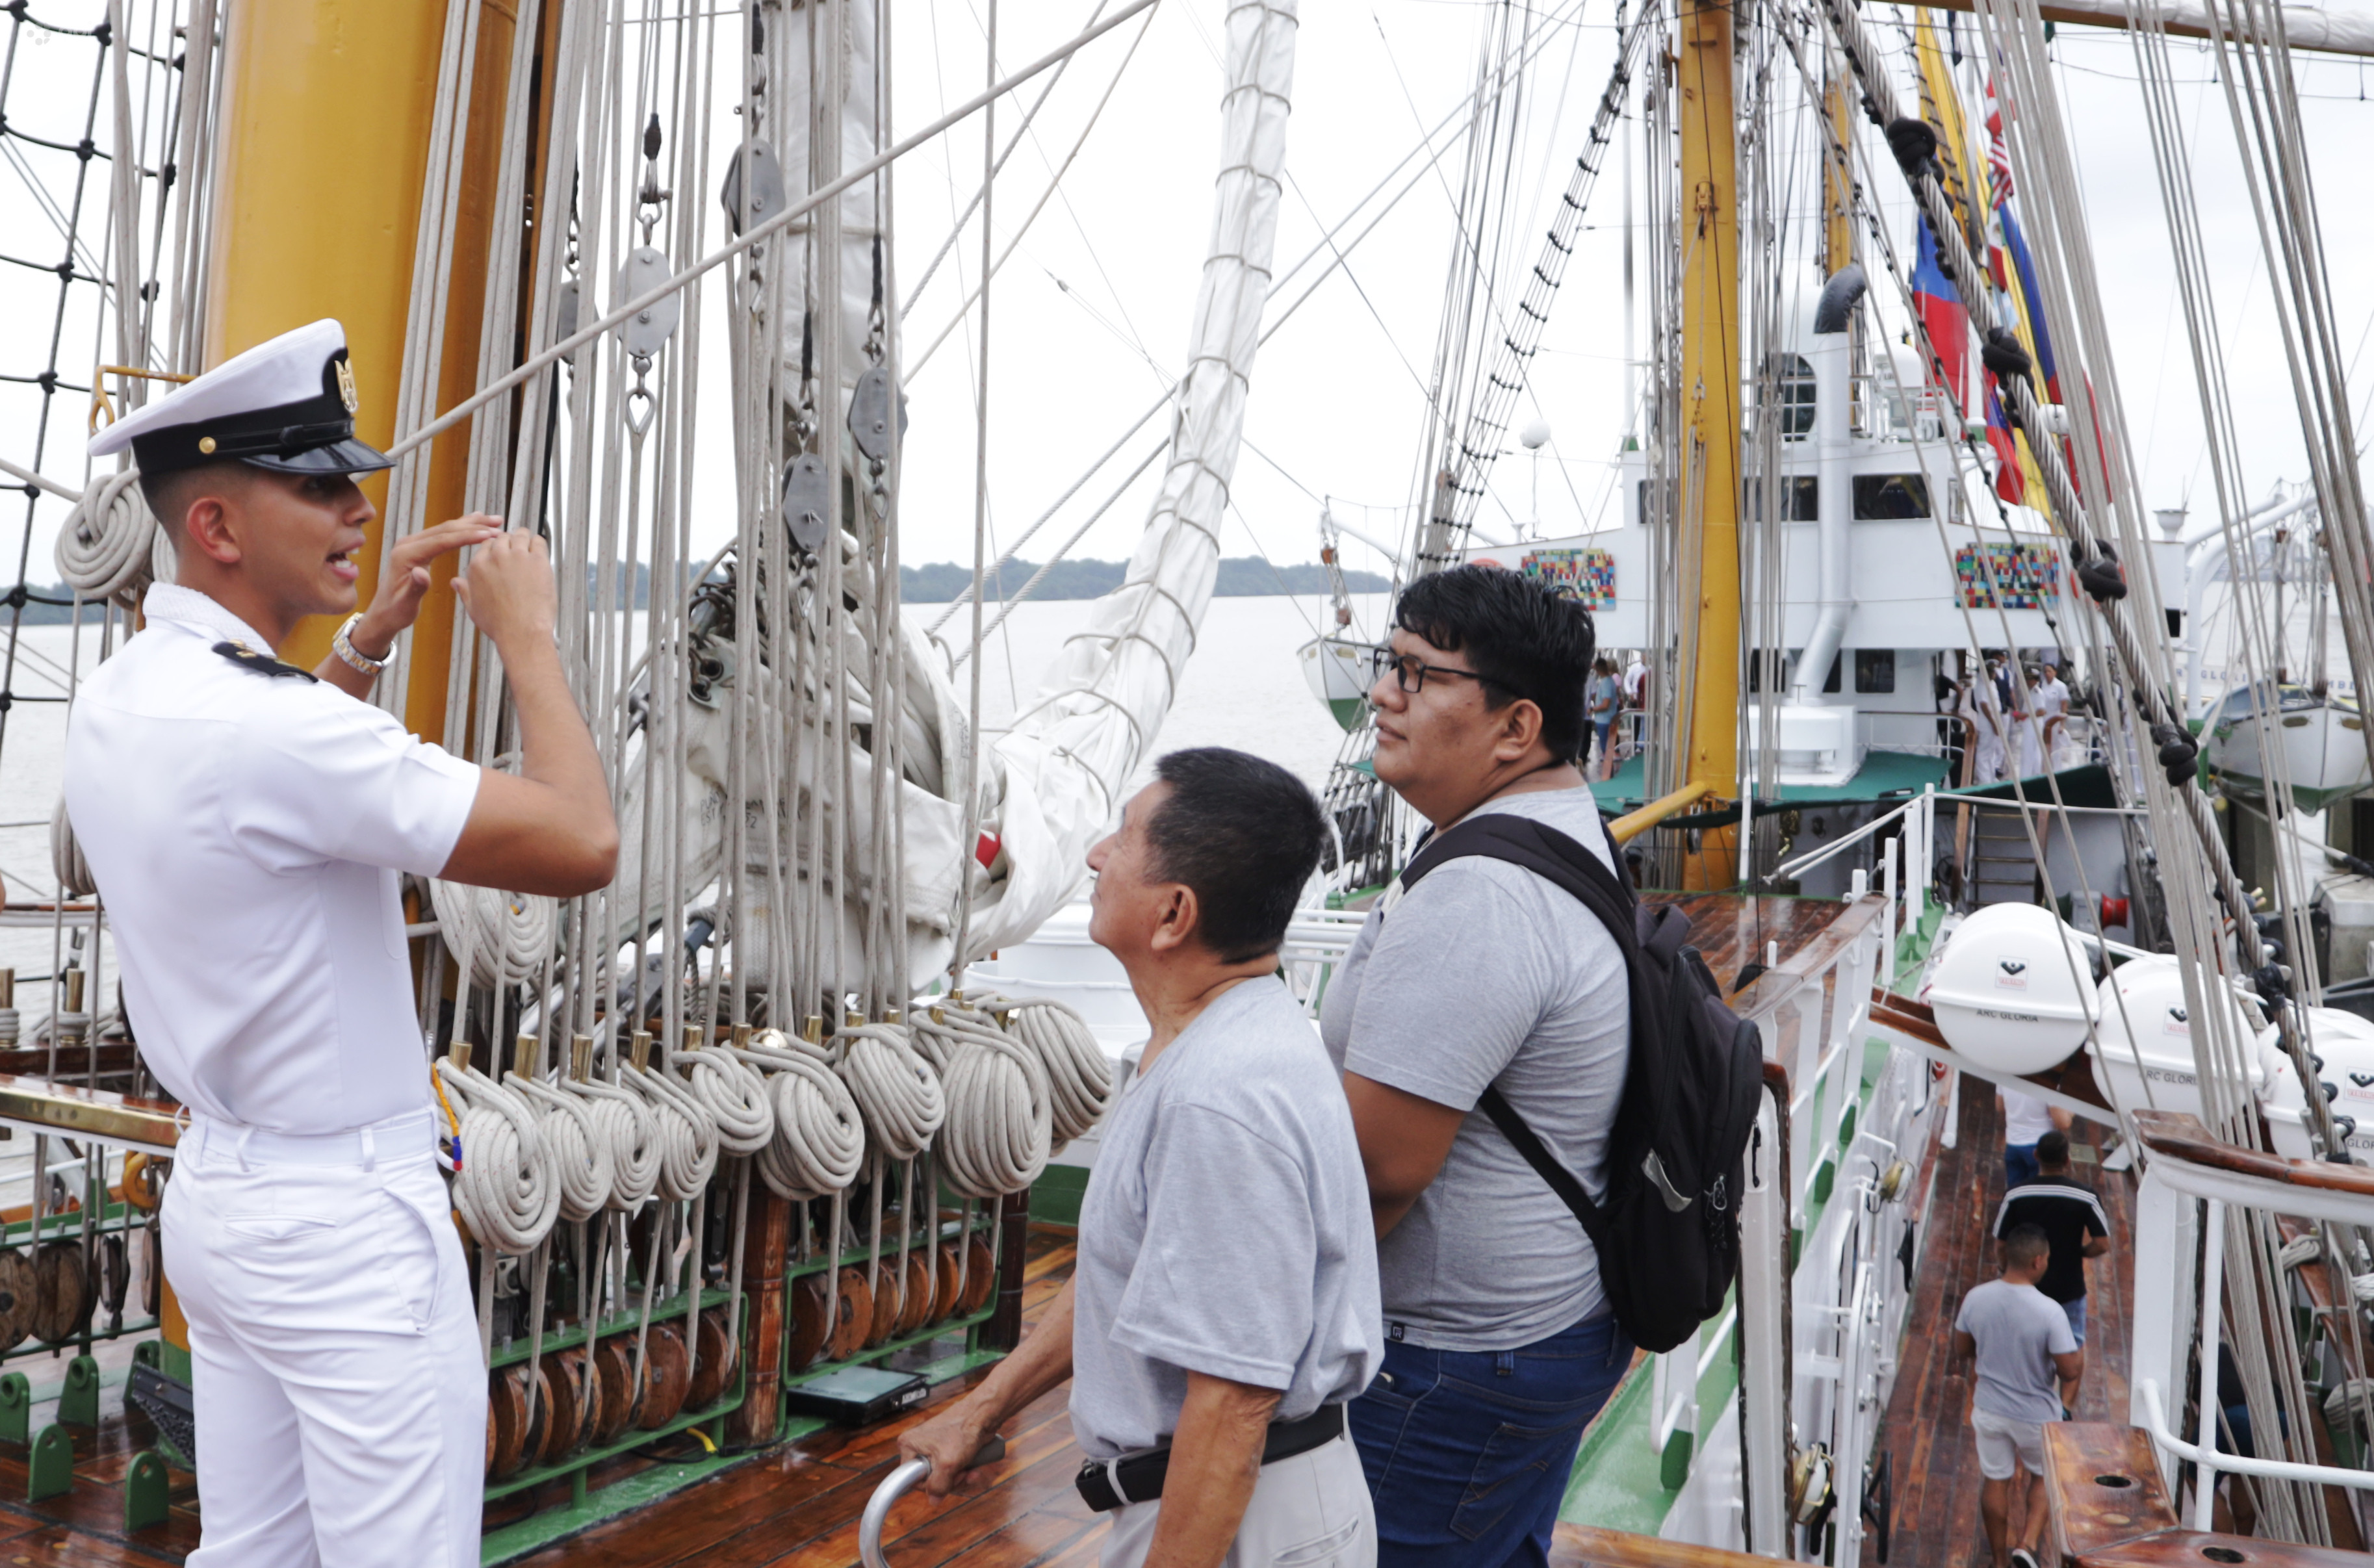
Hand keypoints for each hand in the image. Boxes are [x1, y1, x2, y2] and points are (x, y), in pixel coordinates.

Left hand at [352, 515, 500, 655]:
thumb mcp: (405, 603)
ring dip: (470, 523)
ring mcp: (413, 544)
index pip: (441, 540)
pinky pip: (443, 534)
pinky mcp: (419, 548)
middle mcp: (408, 544)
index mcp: (406, 554)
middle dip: (473, 525)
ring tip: (493, 519)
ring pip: (446, 528)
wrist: (383, 612)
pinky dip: (461, 529)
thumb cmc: (394, 611)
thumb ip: (415, 587)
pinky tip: (474, 523)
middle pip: (446, 529)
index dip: (466, 536)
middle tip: (497, 523)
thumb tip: (421, 572)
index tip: (487, 534)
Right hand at [453, 529, 557, 652]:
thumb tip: (457, 583)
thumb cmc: (501, 624)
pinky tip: (540, 550)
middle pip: (503, 538)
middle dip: (509, 543)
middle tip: (516, 552)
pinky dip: (539, 544)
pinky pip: (539, 541)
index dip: (495, 549)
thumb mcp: (474, 608)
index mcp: (478, 567)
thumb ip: (465, 591)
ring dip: (524, 539)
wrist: (521, 631)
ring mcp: (517, 557)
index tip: (501, 555)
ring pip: (520, 535)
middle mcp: (496, 558)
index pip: (486, 545)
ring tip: (529, 548)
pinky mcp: (537, 560)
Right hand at [898, 1397, 998, 1498]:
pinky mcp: (946, 1449)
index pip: (911, 1479)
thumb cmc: (965, 1428)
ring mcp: (933, 1448)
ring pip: (942, 1476)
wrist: (984, 1414)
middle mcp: (918, 1446)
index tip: (944, 1482)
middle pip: (929, 1479)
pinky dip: (962, 1472)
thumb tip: (933, 1500)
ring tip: (970, 1471)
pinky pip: (951, 1469)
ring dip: (959, 1478)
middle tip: (961, 1474)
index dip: (929, 1485)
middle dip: (949, 1481)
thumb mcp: (948, 1463)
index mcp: (909, 1445)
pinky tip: (973, 1469)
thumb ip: (938, 1485)